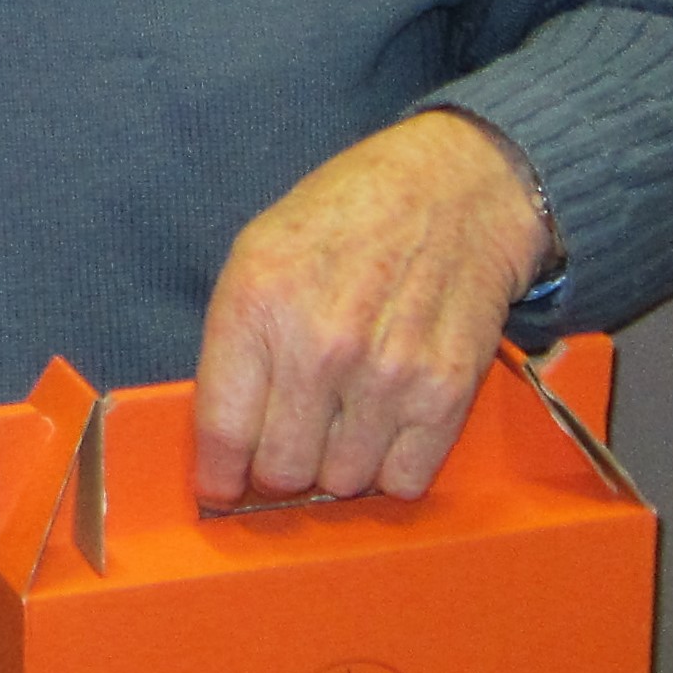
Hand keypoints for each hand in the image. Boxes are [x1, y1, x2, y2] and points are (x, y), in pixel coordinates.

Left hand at [192, 110, 552, 508]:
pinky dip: (392, 466)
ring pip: (341, 484)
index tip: (221, 484)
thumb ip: (233, 344)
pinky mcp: (445, 393)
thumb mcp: (258, 252)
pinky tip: (388, 424)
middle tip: (292, 436)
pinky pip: (403, 481)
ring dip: (338, 464)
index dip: (218, 474)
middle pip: (281, 472)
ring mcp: (386, 374)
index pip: (222, 434)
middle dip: (279, 466)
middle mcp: (320, 346)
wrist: (455, 187)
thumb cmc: (348, 217)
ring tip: (346, 417)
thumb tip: (222, 442)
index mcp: (258, 305)